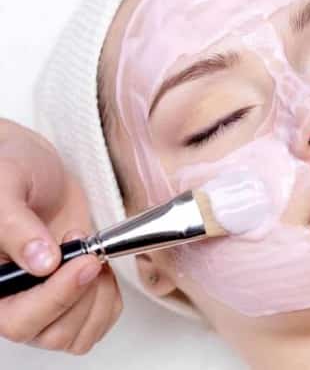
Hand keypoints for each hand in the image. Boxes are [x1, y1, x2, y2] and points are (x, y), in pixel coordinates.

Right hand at [0, 119, 121, 353]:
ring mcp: (41, 304)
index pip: (18, 319)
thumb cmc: (9, 168)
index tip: (84, 262)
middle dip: (82, 293)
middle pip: (52, 333)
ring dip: (97, 296)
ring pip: (77, 334)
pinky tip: (100, 267)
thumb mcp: (6, 186)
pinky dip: (109, 299)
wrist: (35, 166)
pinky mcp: (69, 297)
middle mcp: (11, 302)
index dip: (56, 297)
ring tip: (91, 253)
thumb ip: (15, 225)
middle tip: (89, 251)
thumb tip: (40, 262)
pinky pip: (96, 322)